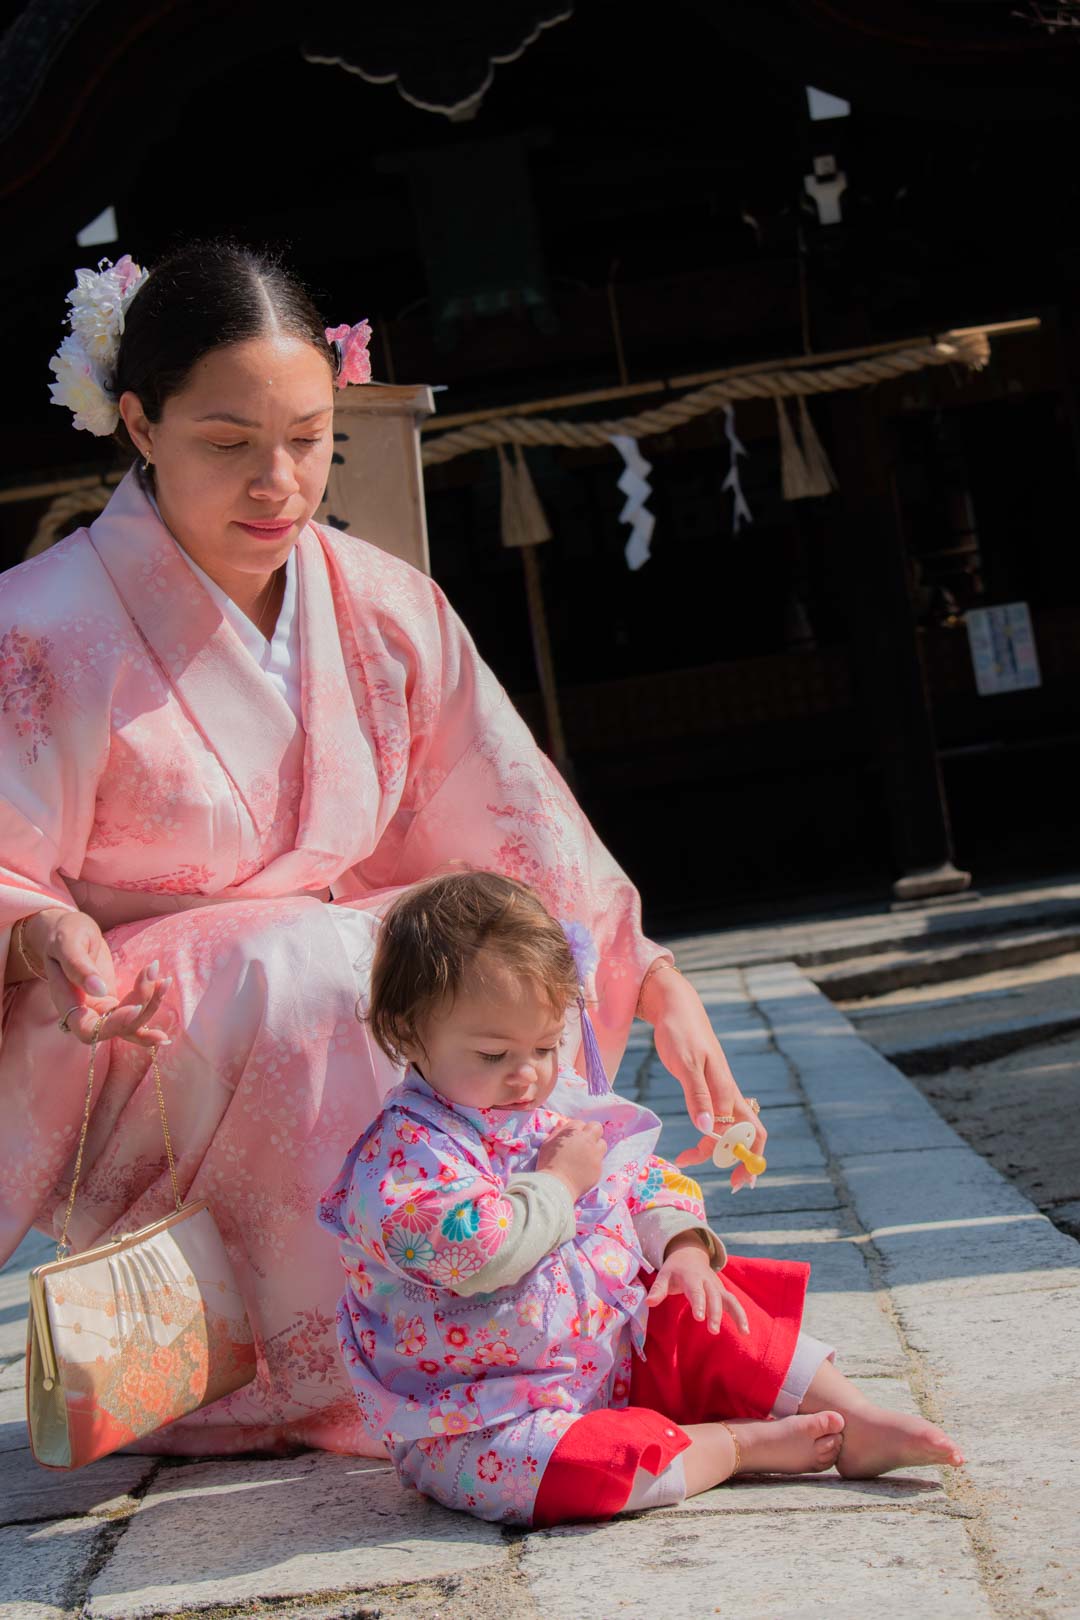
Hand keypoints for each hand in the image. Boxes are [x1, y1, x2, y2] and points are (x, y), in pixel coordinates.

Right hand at [23, 907, 171, 1048]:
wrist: (69, 931)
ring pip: (131, 1022)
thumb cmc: (64, 933)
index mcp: (67, 1002)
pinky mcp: (116, 1002)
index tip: (135, 1007)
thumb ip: (78, 966)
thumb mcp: (67, 943)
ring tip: (163, 978)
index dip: (113, 1026)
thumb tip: (99, 989)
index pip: (88, 1029)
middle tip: (153, 976)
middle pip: (117, 1028)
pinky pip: (136, 1014)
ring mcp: (102, 1009)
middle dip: (141, 1008)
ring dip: (151, 1004)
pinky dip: (152, 1007)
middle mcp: (86, 1012)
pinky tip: (165, 998)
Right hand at [536, 1118, 604, 1201]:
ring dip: (595, 1147)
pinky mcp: (599, 1168)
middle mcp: (587, 1141)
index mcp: (572, 1132)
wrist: (556, 1186)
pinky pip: (599, 1161)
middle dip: (591, 1133)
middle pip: (596, 1128)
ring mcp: (595, 1155)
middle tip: (584, 1142)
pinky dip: (593, 1164)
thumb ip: (557, 1132)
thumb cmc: (548, 1164)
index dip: (576, 1130)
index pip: (580, 1123)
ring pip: (602, 1144)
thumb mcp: (547, 1144)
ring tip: (586, 1156)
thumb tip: (562, 1122)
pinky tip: (583, 1170)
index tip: (572, 1138)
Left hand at [640, 965, 765, 1188]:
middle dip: (739, 1161)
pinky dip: (710, 1134)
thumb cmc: (680, 1032)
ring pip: (730, 1128)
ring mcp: (719, 1090)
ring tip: (686, 1158)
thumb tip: (707, 1130)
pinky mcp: (707, 1086)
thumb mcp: (685, 1063)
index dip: (749, 1159)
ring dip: (716, 1149)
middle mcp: (728, 1093)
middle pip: (746, 1135)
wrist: (675, 1008)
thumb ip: (697, 1096)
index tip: (738, 1182)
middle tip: (725, 1184)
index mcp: (727, 1090)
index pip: (750, 1133)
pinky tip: (696, 1139)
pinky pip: (718, 1117)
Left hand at [646, 1234, 748, 1334]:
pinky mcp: (722, 1292)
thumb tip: (648, 1303)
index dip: (698, 1303)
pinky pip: (734, 1303)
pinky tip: (745, 1331)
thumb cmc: (675, 1269)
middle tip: (712, 1330)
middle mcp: (707, 1281)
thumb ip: (658, 1290)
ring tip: (743, 1332)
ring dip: (736, 1314)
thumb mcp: (664, 1275)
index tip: (699, 1317)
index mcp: (691, 1276)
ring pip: (729, 1299)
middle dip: (715, 1313)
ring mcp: (717, 1286)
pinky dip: (741, 1315)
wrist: (689, 1254)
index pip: (696, 1291)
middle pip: (714, 1297)